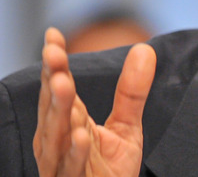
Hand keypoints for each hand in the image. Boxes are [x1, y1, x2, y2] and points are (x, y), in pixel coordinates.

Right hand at [33, 27, 155, 175]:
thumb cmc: (108, 172)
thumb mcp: (125, 128)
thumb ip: (131, 92)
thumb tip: (144, 48)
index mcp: (67, 123)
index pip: (57, 87)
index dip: (55, 63)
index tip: (53, 34)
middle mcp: (57, 141)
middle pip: (53, 107)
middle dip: (53, 80)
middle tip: (53, 52)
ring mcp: (61, 165)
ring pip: (56, 136)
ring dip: (59, 110)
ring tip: (63, 82)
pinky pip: (71, 169)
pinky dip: (74, 153)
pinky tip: (80, 135)